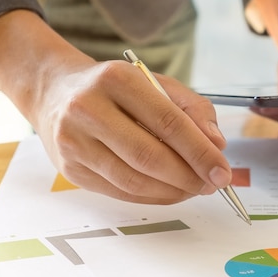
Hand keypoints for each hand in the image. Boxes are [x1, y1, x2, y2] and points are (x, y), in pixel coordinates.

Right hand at [0, 10, 231, 204]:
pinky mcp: (70, 169)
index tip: (223, 171)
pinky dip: (152, 196)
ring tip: (195, 188)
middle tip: (212, 184)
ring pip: (133, 180)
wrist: (55, 92)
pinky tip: (170, 191)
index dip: (200, 152)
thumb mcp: (156, 84)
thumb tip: (217, 145)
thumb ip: (192, 109)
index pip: (168, 122)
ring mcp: (74, 141)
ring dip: (172, 192)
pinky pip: (120, 191)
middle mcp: (88, 109)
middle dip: (189, 177)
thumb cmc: (115, 88)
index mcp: (116, 80)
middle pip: (149, 156)